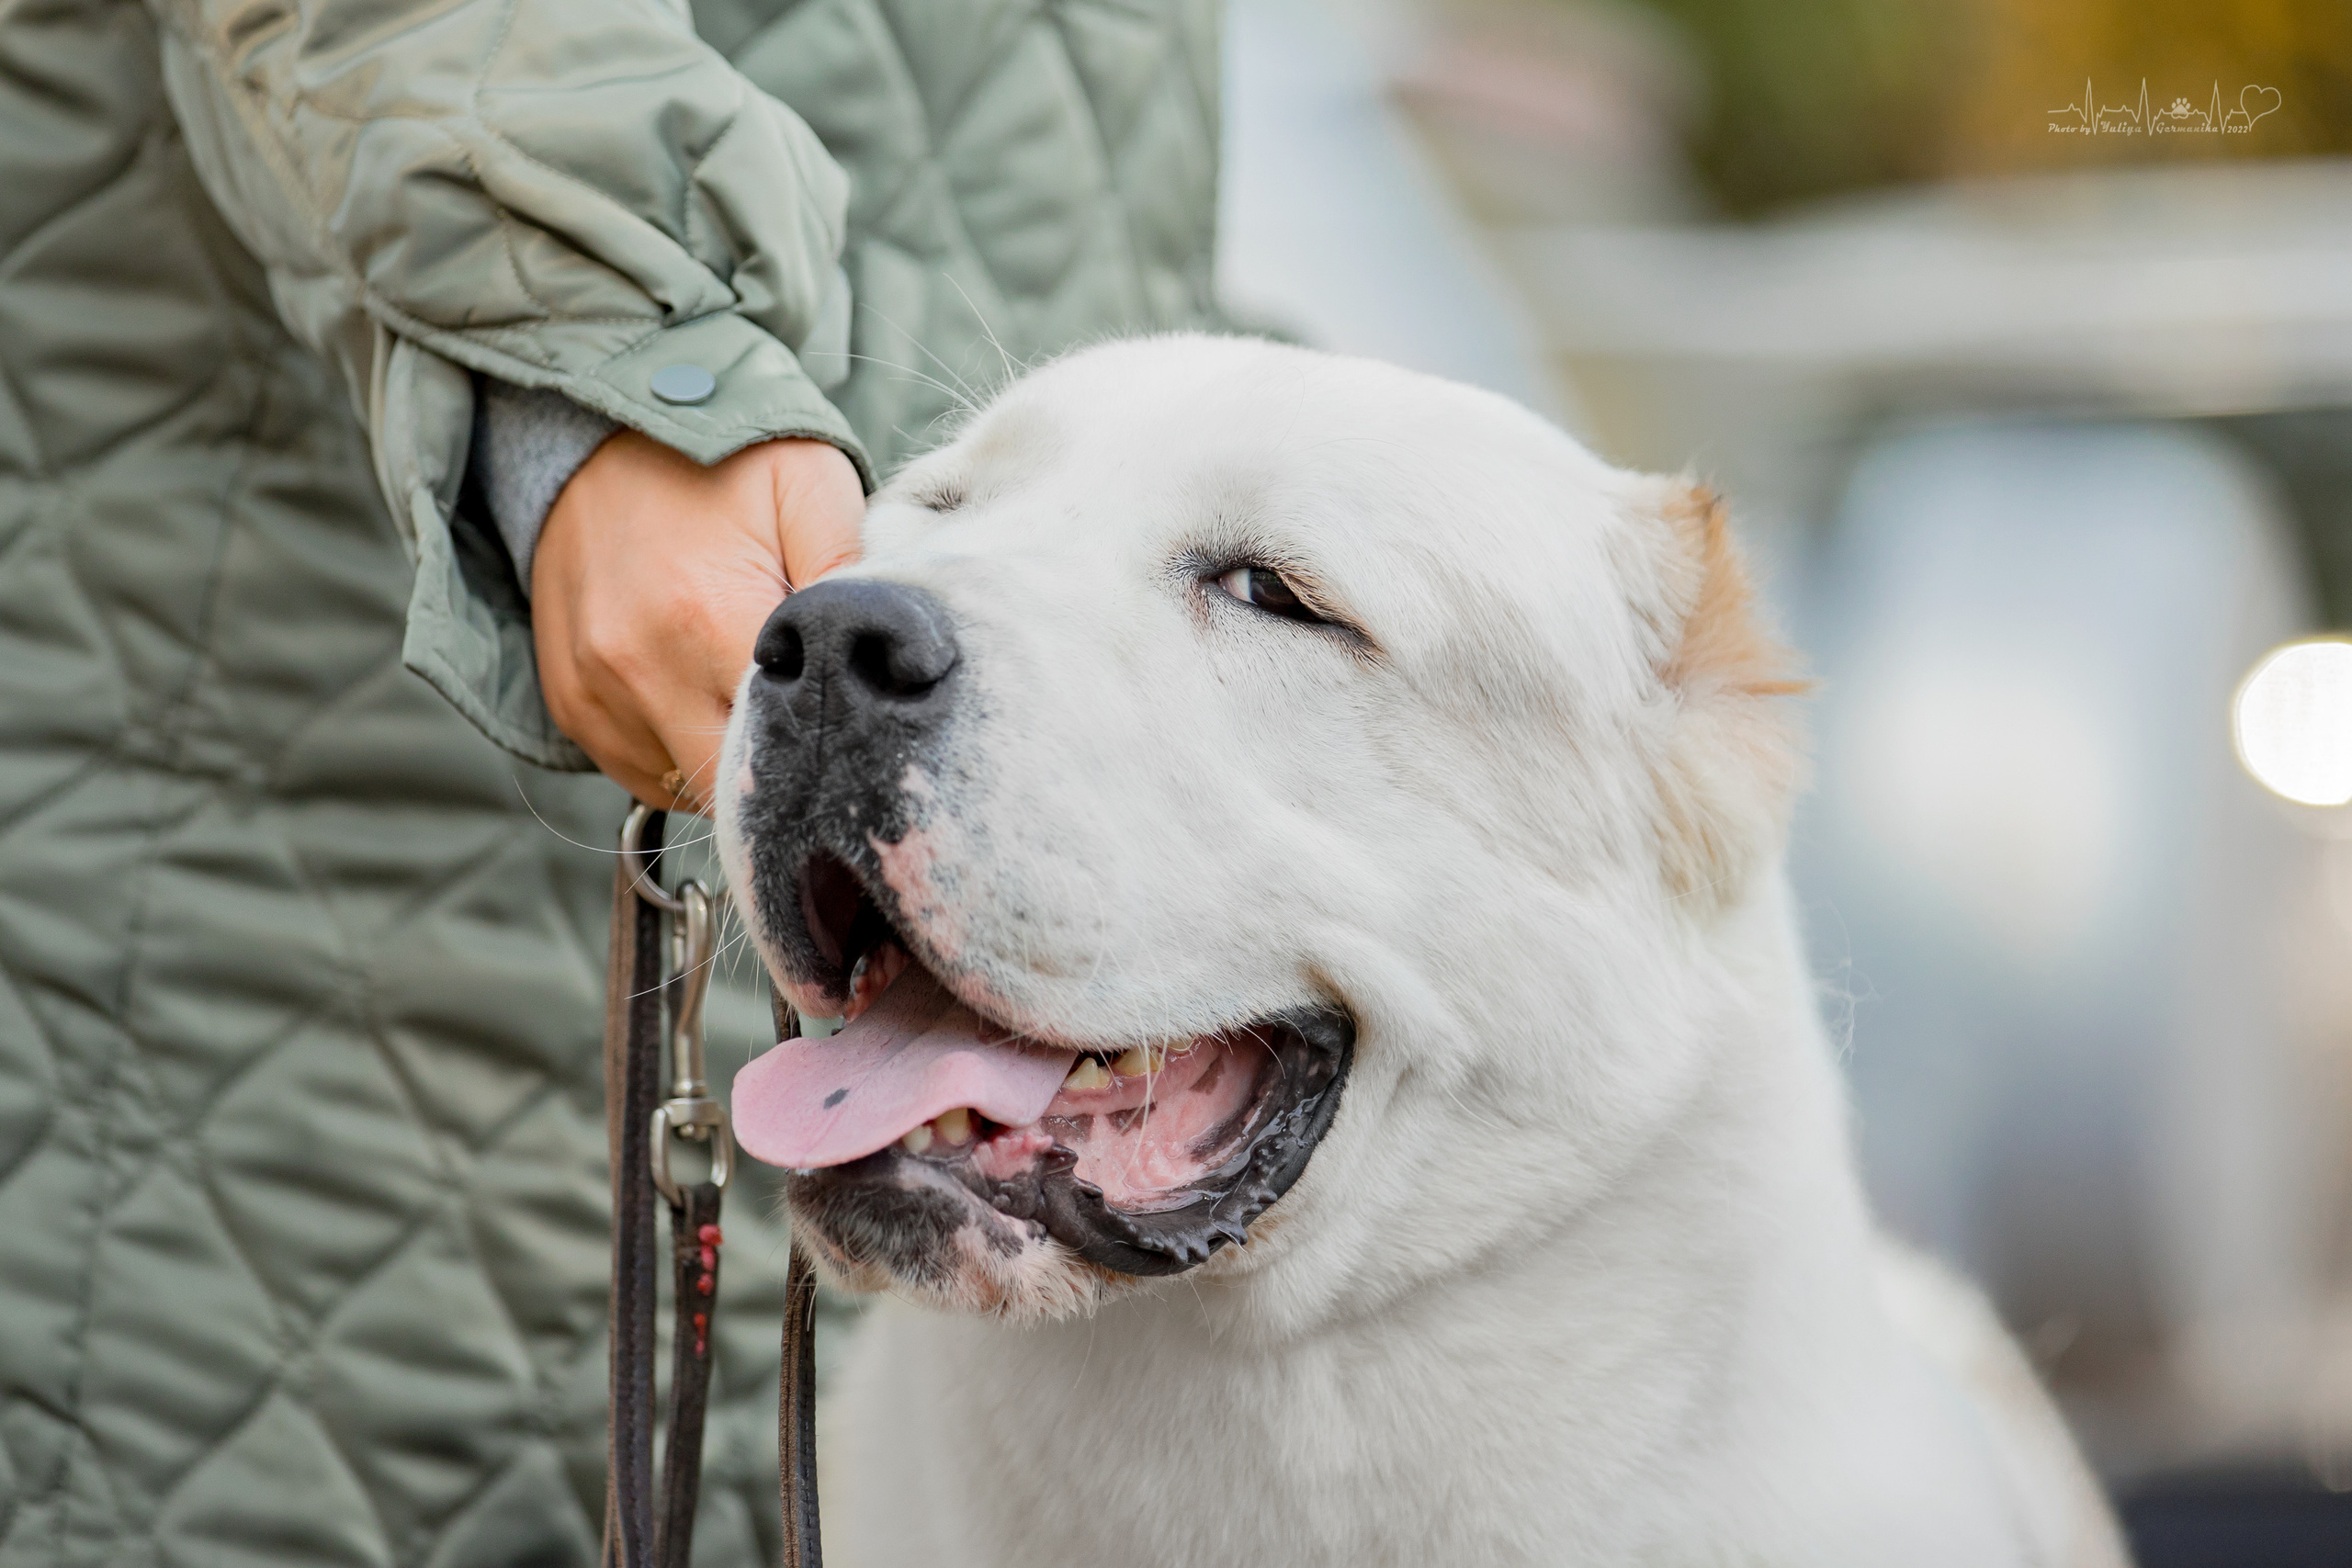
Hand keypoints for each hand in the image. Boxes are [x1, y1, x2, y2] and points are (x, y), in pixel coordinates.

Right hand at [532, 432, 863, 811]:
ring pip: (683, 787)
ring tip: (758, 702)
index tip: (861, 742)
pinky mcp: (571, 701)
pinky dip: (680, 756)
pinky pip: (638, 772)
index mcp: (710, 619)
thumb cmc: (727, 460)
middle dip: (783, 774)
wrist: (604, 423)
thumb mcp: (812, 491)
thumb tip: (888, 664)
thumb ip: (850, 580)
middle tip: (820, 734)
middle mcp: (640, 667)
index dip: (831, 758)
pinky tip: (710, 702)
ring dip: (728, 767)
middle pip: (731, 787)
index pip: (783, 751)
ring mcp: (594, 690)